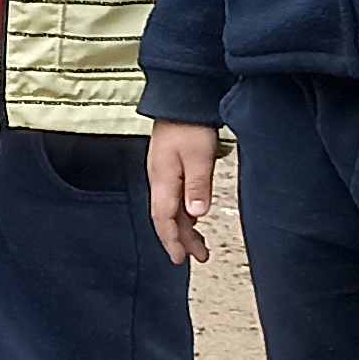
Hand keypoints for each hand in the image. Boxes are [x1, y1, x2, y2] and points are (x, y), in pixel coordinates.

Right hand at [148, 119, 220, 267]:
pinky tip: (193, 217)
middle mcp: (159, 180)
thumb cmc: (189, 126)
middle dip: (180, 239)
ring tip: (199, 244)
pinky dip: (184, 213)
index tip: (180, 258)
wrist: (180, 101)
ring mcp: (163, 174)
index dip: (172, 240)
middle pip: (166, 217)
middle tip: (196, 257)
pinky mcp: (170, 168)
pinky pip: (174, 198)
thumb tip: (196, 214)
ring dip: (184, 228)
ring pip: (170, 209)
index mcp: (163, 180)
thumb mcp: (199, 158)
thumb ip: (197, 187)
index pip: (163, 218)